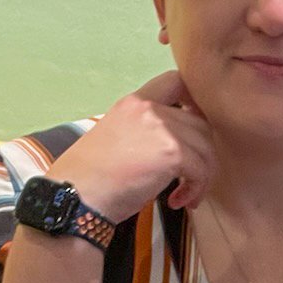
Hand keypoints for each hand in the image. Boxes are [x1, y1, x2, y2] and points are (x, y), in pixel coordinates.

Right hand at [58, 71, 216, 223]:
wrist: (76, 195)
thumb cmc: (92, 177)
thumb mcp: (117, 138)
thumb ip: (145, 131)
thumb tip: (176, 145)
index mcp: (133, 102)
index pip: (176, 81)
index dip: (194, 103)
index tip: (194, 130)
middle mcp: (149, 108)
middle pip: (199, 122)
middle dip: (203, 153)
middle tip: (191, 178)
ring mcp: (162, 128)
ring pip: (206, 148)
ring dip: (202, 176)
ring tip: (186, 196)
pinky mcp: (172, 152)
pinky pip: (201, 170)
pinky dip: (196, 189)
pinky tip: (178, 201)